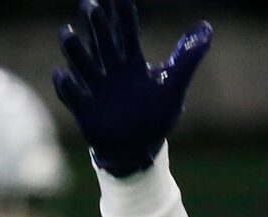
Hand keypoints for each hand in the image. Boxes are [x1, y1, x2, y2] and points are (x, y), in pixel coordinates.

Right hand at [53, 0, 211, 178]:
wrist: (137, 151)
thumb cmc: (153, 117)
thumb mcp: (173, 87)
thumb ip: (187, 59)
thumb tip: (207, 28)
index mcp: (131, 63)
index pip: (125, 31)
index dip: (120, 12)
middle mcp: (111, 71)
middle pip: (102, 43)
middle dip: (96, 26)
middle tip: (91, 6)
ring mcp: (96, 89)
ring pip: (82, 64)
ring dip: (74, 50)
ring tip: (66, 33)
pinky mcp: (85, 111)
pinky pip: (72, 96)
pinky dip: (66, 86)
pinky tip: (61, 74)